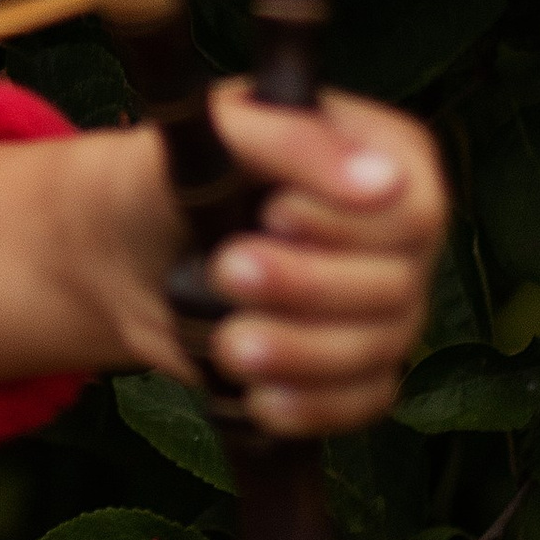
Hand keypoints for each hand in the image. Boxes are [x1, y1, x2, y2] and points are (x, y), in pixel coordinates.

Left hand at [180, 84, 448, 437]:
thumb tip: (380, 181)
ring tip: (227, 343)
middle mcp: (400, 239)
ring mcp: (383, 309)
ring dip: (299, 352)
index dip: (346, 225)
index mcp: (388, 160)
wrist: (126, 250)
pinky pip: (360, 401)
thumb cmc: (175, 175)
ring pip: (375, 349)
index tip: (273, 213)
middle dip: (306, 286)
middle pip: (396, 286)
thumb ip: (293, 140)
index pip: (412, 212)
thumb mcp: (217, 134)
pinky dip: (310, 406)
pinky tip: (258, 398)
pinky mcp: (353, 368)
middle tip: (227, 271)